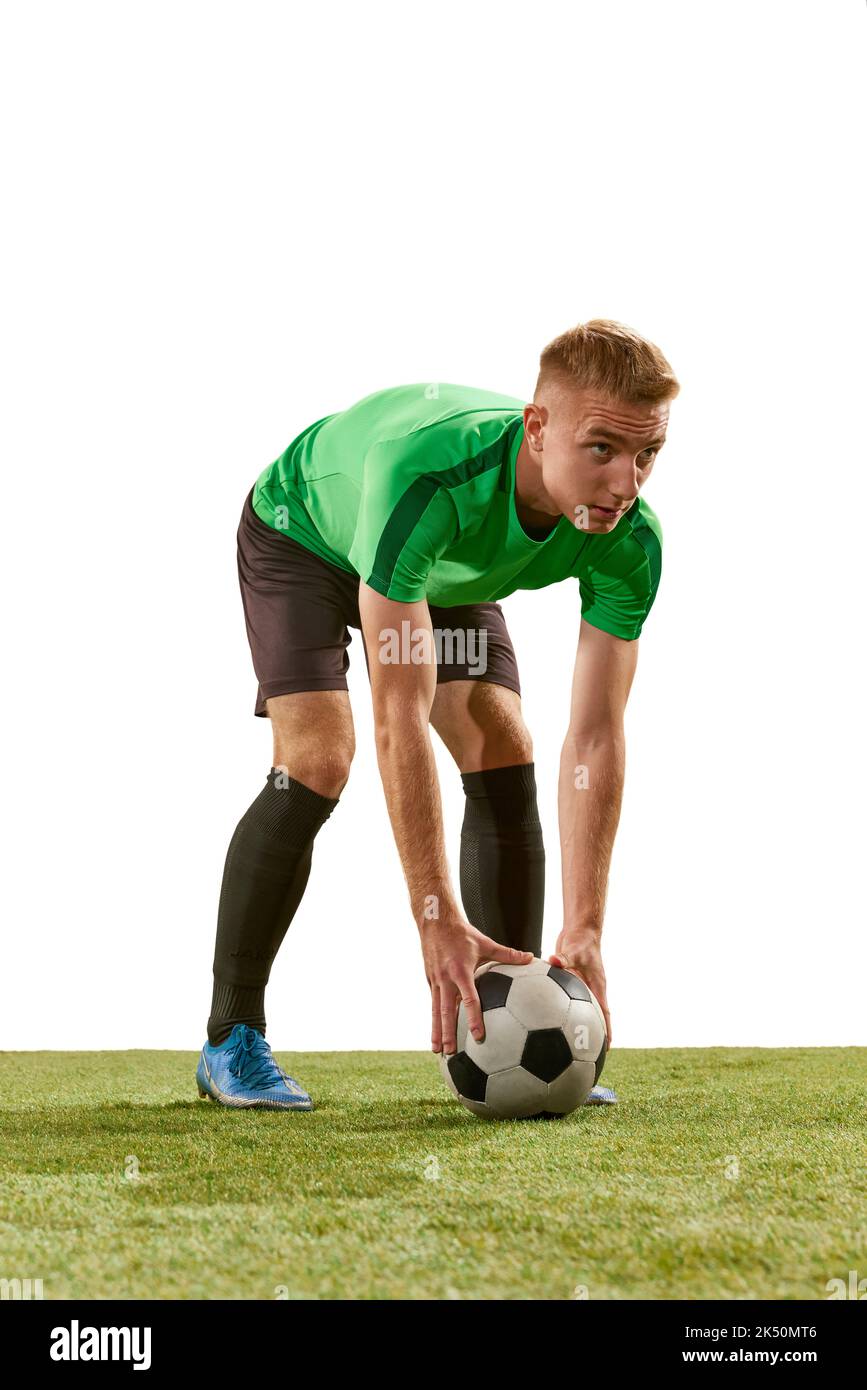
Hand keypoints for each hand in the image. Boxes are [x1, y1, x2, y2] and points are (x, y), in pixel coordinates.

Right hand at [421, 913, 533, 1054]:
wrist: (434, 921)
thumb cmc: (462, 933)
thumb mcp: (485, 943)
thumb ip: (508, 954)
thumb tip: (531, 958)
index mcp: (461, 972)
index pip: (469, 1000)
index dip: (474, 1019)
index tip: (478, 1036)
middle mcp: (446, 979)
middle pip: (446, 1012)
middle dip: (448, 1033)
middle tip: (451, 1053)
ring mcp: (435, 981)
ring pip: (435, 1011)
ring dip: (436, 1032)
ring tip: (436, 1051)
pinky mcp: (429, 980)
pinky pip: (432, 1003)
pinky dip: (433, 1019)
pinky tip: (435, 1032)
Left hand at [548, 935, 611, 1045]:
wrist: (580, 931)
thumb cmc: (581, 940)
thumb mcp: (574, 950)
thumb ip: (563, 958)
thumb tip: (553, 960)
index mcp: (597, 987)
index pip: (604, 1013)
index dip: (607, 1031)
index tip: (607, 1048)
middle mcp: (590, 991)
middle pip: (593, 1017)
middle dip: (594, 1036)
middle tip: (589, 1057)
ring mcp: (580, 989)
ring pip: (579, 1013)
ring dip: (576, 1027)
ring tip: (567, 1048)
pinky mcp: (569, 986)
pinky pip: (565, 1003)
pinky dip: (559, 1013)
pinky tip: (546, 1023)